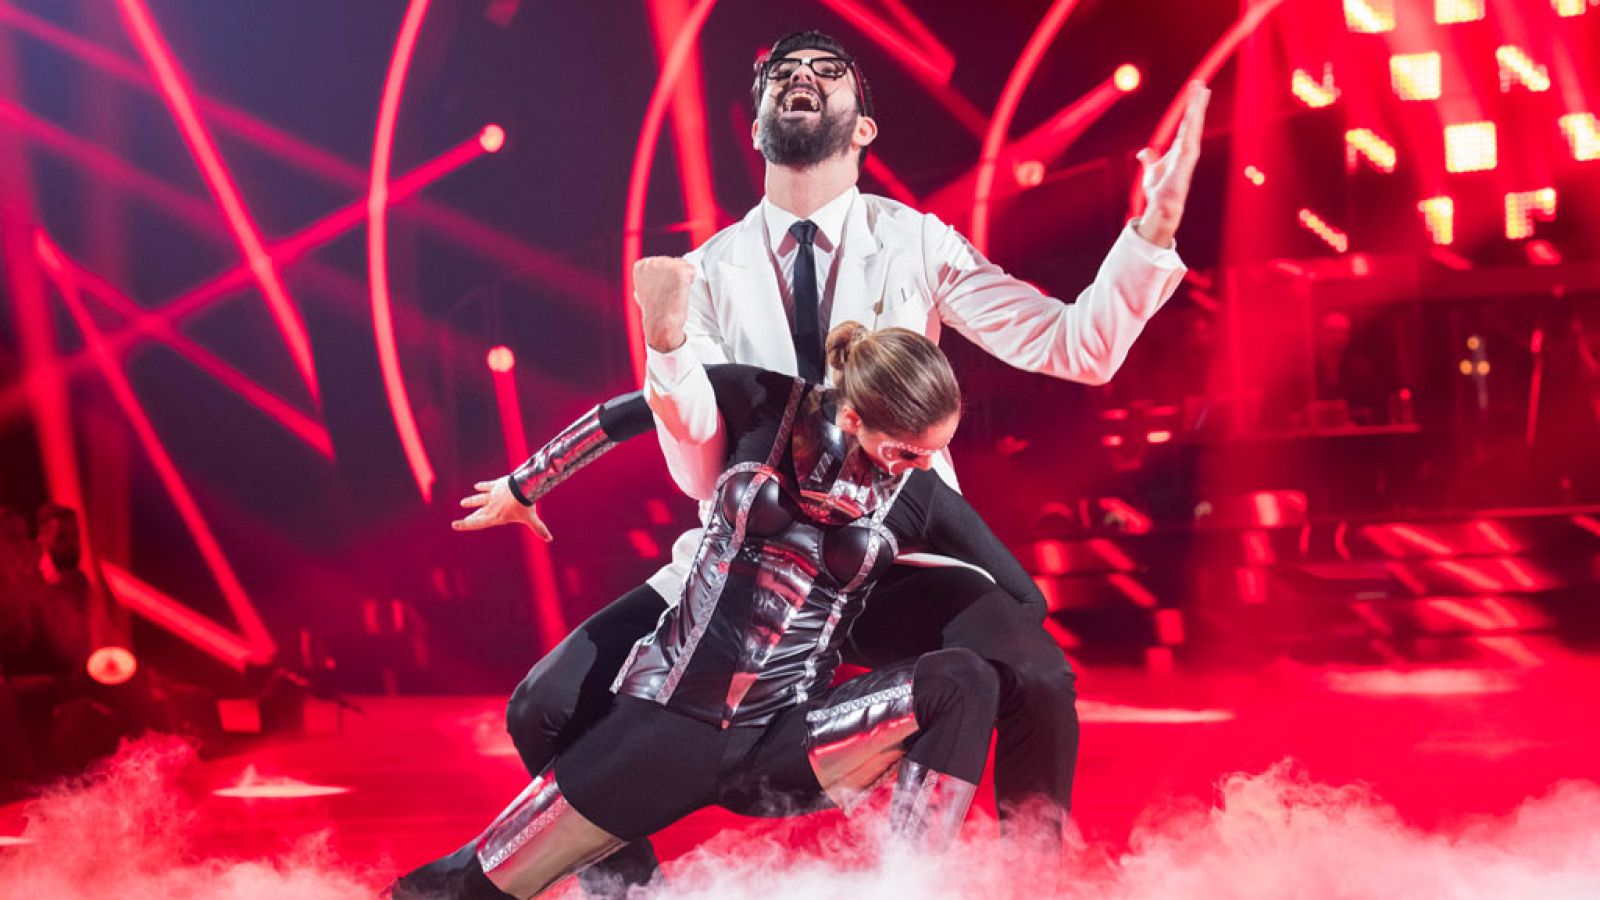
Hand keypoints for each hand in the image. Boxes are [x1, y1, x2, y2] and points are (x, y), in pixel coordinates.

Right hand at [452, 479, 552, 539]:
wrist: (522, 487)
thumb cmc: (525, 504)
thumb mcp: (531, 518)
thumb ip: (539, 529)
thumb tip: (549, 539)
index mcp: (496, 517)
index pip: (478, 523)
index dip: (466, 525)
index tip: (455, 525)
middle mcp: (491, 507)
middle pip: (478, 514)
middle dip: (469, 518)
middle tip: (459, 521)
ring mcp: (492, 496)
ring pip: (479, 499)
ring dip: (471, 501)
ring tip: (463, 503)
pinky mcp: (496, 485)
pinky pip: (487, 486)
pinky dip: (482, 486)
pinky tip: (477, 486)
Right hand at [632, 256, 695, 352]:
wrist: (661, 324)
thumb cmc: (654, 312)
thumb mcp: (642, 293)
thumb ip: (646, 280)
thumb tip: (643, 281)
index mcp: (641, 266)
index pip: (662, 262)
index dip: (666, 277)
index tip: (660, 291)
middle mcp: (652, 262)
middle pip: (674, 262)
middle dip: (675, 277)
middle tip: (669, 294)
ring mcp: (666, 265)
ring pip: (684, 265)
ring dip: (684, 279)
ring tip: (674, 293)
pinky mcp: (680, 270)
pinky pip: (692, 270)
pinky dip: (691, 282)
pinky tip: (681, 292)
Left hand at [1134, 81, 1210, 248]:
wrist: (1161, 207)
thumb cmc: (1158, 192)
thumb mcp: (1151, 171)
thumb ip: (1149, 159)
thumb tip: (1143, 152)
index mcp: (1179, 150)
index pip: (1186, 125)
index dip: (1190, 110)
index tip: (1195, 94)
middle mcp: (1187, 149)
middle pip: (1193, 121)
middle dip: (1197, 103)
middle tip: (1201, 84)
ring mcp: (1188, 154)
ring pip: (1194, 126)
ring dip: (1197, 109)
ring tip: (1201, 91)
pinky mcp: (1186, 161)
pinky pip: (1190, 138)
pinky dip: (1192, 125)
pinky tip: (1194, 112)